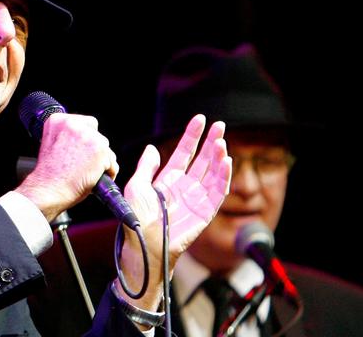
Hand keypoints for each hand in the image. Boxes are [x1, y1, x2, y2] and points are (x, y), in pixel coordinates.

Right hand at [15, 113, 117, 221]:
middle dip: (94, 149)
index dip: (84, 140)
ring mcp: (88, 136)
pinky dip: (107, 174)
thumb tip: (84, 139)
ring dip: (101, 161)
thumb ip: (66, 136)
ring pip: (106, 148)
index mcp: (57, 120)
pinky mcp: (100, 150)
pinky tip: (93, 179)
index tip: (79, 152)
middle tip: (82, 164)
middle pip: (97, 134)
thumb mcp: (51, 145)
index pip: (83, 123)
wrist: (48, 191)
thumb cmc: (49, 175)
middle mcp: (73, 123)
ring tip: (85, 173)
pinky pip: (112, 163)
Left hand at [117, 114, 231, 309]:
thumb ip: (146, 167)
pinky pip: (218, 192)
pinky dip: (224, 177)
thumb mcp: (135, 187)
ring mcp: (195, 199)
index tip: (199, 119)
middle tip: (220, 125)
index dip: (192, 136)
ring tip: (221, 141)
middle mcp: (184, 187)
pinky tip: (226, 161)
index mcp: (167, 179)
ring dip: (218, 157)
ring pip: (212, 173)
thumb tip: (151, 148)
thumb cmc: (135, 218)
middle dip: (211, 142)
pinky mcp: (204, 212)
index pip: (183, 152)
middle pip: (202, 160)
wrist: (144, 244)